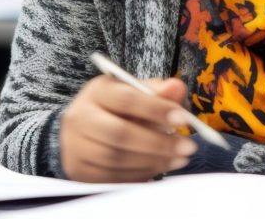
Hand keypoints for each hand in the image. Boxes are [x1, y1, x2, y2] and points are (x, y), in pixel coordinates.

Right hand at [59, 75, 197, 181]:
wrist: (80, 132)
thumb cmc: (113, 109)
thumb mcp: (131, 92)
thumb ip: (156, 91)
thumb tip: (177, 87)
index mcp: (96, 91)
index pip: (126, 100)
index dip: (155, 109)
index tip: (183, 118)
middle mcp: (81, 116)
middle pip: (120, 134)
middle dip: (158, 143)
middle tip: (188, 146)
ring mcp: (77, 146)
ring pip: (117, 159)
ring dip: (153, 161)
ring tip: (179, 158)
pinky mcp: (81, 171)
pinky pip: (114, 177)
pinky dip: (141, 174)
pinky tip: (159, 167)